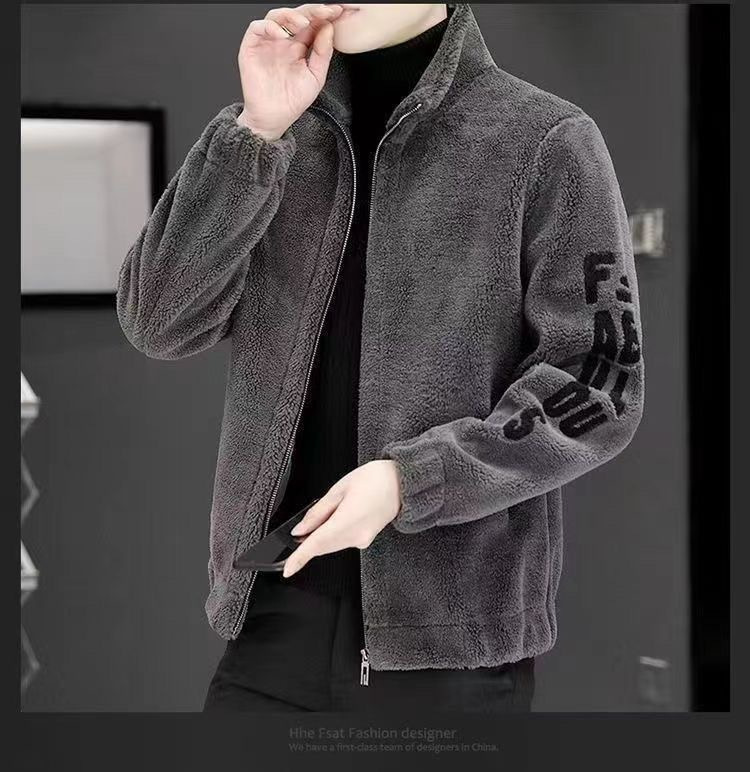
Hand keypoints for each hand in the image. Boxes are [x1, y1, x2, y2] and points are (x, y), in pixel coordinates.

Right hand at [237, 4, 345, 140]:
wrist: (274, 118)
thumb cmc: (292, 101)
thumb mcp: (316, 77)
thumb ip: (322, 53)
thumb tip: (328, 28)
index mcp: (299, 47)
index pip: (311, 24)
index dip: (323, 16)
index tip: (337, 13)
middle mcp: (283, 41)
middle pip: (296, 15)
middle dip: (311, 11)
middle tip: (325, 11)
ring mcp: (267, 43)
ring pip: (276, 16)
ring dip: (291, 15)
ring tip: (303, 23)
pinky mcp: (251, 47)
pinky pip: (257, 28)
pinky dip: (269, 27)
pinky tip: (282, 35)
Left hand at [281, 460, 402, 577]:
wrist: (402, 482)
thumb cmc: (375, 479)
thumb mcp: (339, 488)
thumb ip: (318, 511)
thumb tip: (301, 528)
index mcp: (347, 520)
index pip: (317, 544)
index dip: (299, 558)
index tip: (287, 569)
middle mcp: (356, 535)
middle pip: (323, 547)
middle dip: (307, 544)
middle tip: (297, 533)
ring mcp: (362, 539)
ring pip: (331, 546)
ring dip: (319, 540)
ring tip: (317, 521)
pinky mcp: (366, 538)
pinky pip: (342, 542)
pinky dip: (331, 537)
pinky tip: (331, 523)